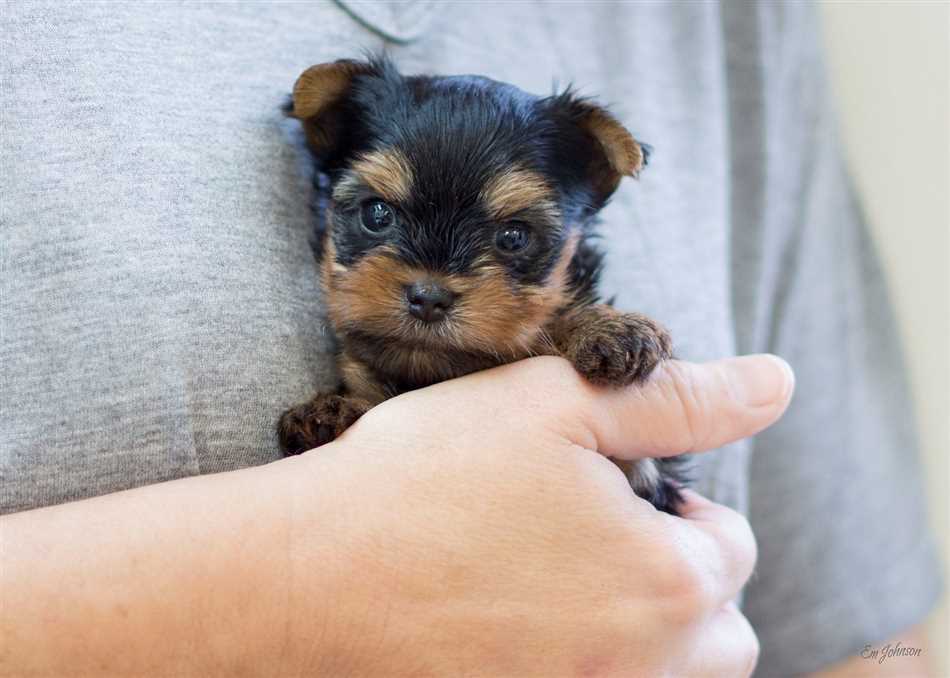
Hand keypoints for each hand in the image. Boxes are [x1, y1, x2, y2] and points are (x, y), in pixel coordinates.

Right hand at [284, 354, 793, 676]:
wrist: (306, 581)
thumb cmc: (426, 479)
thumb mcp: (558, 406)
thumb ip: (678, 399)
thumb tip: (777, 383)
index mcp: (668, 583)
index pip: (731, 549)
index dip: (679, 512)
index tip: (613, 494)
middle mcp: (643, 668)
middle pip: (718, 636)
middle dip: (679, 583)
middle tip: (595, 544)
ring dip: (643, 636)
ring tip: (564, 588)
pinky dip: (585, 663)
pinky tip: (525, 628)